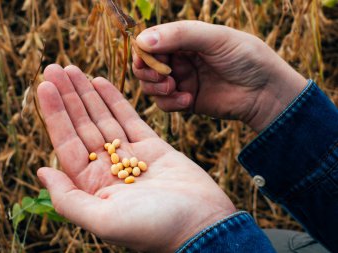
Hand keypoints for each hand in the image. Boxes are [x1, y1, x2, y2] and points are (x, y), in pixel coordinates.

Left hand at [36, 64, 235, 251]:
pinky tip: (100, 82)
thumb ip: (68, 199)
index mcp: (93, 187)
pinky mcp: (153, 147)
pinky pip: (129, 119)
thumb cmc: (154, 228)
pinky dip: (115, 100)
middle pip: (82, 126)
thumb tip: (41, 172)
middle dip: (68, 97)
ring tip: (72, 69)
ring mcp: (130, 156)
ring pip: (104, 119)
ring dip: (87, 94)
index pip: (67, 143)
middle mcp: (108, 170)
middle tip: (54, 68)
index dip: (55, 114)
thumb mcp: (104, 220)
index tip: (44, 86)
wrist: (202, 225)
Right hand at [132, 21, 306, 131]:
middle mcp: (180, 58)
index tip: (146, 58)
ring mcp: (182, 80)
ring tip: (173, 88)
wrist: (265, 92)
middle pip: (145, 64)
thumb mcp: (215, 38)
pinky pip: (163, 103)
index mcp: (185, 38)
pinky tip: (188, 100)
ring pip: (150, 85)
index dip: (143, 50)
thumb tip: (141, 41)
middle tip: (162, 76)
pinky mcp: (185, 101)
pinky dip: (170, 103)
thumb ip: (179, 35)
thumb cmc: (245, 58)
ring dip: (156, 87)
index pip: (151, 41)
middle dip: (147, 71)